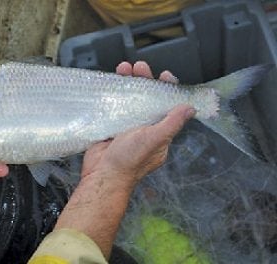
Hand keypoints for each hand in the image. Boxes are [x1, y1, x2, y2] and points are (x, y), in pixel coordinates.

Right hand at [82, 61, 194, 188]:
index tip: (164, 76)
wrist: (102, 174)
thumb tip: (189, 108)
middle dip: (144, 81)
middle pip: (148, 99)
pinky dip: (114, 93)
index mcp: (160, 133)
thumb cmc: (129, 161)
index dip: (167, 90)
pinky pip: (115, 106)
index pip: (168, 107)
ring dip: (128, 84)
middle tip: (139, 67)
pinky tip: (112, 82)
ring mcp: (127, 127)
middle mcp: (145, 129)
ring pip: (130, 100)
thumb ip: (172, 124)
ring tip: (123, 68)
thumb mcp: (154, 140)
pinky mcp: (111, 126)